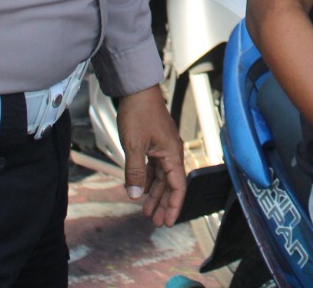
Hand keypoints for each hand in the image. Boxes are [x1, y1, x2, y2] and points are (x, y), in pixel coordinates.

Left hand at [115, 86, 186, 225]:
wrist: (137, 90)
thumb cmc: (139, 114)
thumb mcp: (134, 145)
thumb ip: (136, 172)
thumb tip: (135, 196)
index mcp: (172, 154)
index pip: (178, 186)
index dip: (174, 205)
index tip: (169, 222)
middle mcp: (171, 152)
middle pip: (171, 184)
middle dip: (164, 204)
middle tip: (156, 222)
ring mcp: (163, 147)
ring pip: (162, 177)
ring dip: (155, 194)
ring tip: (147, 211)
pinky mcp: (154, 142)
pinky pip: (154, 167)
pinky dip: (149, 179)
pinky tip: (141, 188)